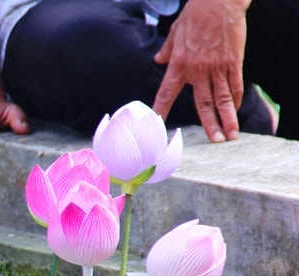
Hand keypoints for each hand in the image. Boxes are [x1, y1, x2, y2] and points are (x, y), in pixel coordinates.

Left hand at [152, 0, 248, 141]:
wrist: (220, 1)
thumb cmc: (196, 14)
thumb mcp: (175, 32)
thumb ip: (166, 50)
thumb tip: (158, 60)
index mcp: (179, 64)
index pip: (167, 94)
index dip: (161, 111)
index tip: (158, 127)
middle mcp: (198, 70)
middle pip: (203, 103)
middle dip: (209, 124)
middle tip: (214, 141)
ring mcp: (218, 67)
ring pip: (222, 98)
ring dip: (227, 118)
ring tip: (230, 135)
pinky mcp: (234, 62)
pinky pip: (236, 84)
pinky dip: (237, 98)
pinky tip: (236, 110)